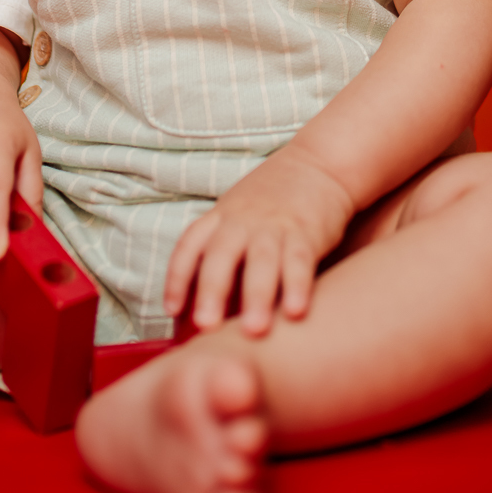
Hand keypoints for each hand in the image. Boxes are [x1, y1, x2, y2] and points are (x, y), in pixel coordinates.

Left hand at [164, 147, 353, 337]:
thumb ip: (223, 248)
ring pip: (261, 261)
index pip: (190, 245)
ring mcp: (275, 225)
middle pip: (221, 255)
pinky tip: (296, 312)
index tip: (171, 310)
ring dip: (256, 296)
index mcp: (221, 217)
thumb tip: (202, 303)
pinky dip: (297, 286)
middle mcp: (243, 221)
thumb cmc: (274, 198)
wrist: (320, 162)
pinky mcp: (307, 231)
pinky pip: (300, 260)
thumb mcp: (239, 213)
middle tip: (206, 326)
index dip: (177, 277)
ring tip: (254, 330)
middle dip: (212, 290)